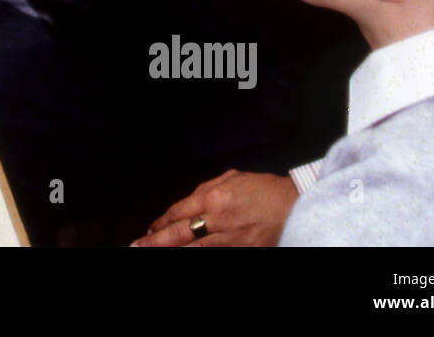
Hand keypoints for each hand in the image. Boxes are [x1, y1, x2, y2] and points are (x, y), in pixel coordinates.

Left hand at [132, 170, 297, 246]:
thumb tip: (189, 200)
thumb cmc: (266, 190)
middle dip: (155, 241)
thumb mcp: (232, 178)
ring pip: (194, 249)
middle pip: (179, 233)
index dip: (161, 222)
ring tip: (154, 252)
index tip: (150, 229)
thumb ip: (207, 188)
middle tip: (137, 246)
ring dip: (172, 251)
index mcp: (214, 196)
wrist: (296, 205)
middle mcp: (218, 219)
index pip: (178, 212)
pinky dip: (199, 255)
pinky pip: (215, 254)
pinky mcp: (243, 250)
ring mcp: (231, 238)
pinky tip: (187, 255)